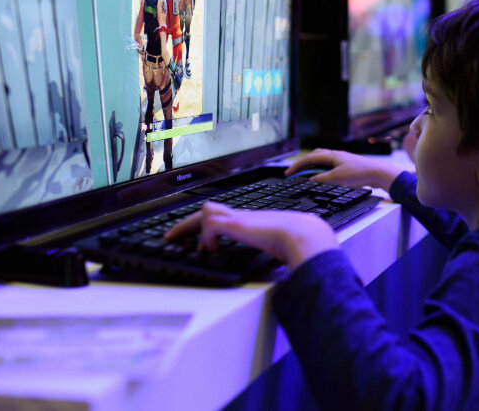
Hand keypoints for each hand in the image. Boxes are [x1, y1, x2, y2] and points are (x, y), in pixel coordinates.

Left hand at [165, 202, 337, 268]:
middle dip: (187, 224)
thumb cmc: (302, 243)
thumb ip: (276, 253)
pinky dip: (207, 240)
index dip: (208, 227)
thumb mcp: (283, 248)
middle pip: (209, 210)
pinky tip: (212, 252)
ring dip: (193, 228)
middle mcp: (244, 217)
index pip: (225, 216)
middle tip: (172, 236)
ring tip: (189, 246)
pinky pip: (210, 225)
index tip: (200, 241)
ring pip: (207, 211)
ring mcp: (239, 219)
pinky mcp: (236, 225)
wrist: (306, 236)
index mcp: (254, 222)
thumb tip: (280, 268)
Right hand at [284, 148, 403, 191]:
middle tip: (294, 173)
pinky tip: (322, 175)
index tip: (287, 174)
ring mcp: (341, 158)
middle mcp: (335, 154)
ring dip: (311, 165)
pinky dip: (320, 168)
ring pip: (321, 158)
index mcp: (331, 155)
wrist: (378, 173)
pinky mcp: (346, 164)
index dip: (296, 166)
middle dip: (302, 164)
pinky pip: (328, 163)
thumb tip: (310, 181)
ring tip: (305, 173)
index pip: (308, 159)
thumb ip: (322, 179)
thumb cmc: (360, 174)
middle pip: (313, 155)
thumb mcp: (337, 178)